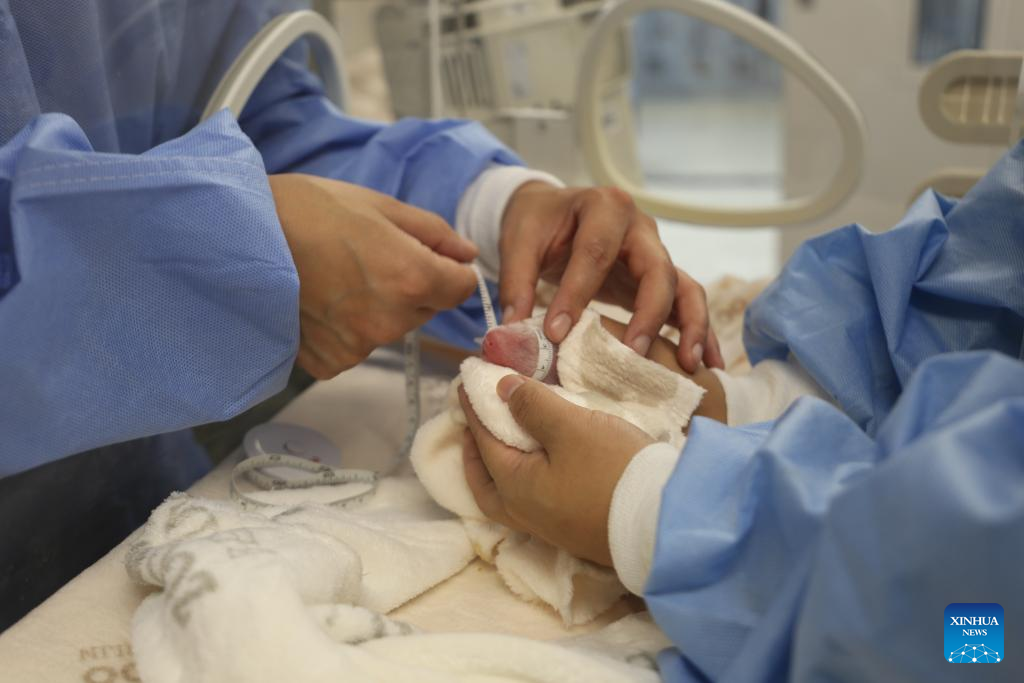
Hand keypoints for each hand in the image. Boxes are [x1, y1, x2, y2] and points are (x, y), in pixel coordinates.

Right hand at [270, 173, 477, 378]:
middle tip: (366, 257)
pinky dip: (345, 328)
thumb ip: (433, 233)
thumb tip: (466, 254)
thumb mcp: (379, 206)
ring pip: (391, 327)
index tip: (426, 255)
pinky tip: (320, 300)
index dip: (448, 269)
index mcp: (411, 278)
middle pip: (426, 309)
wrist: (236, 237)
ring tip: (337, 276)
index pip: (462, 288)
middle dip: (411, 286)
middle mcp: (390, 320)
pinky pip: (356, 346)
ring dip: (378, 308)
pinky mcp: (329, 361)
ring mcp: (358, 346)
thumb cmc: (306, 211)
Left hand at [459, 375, 653, 565]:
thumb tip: (502, 390)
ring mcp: (551, 527)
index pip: (483, 441)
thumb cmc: (613, 470)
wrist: (664, 523)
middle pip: (486, 483)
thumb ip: (533, 407)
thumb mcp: (572, 428)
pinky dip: (525, 478)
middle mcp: (525, 513)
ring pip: (509, 497)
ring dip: (500, 468)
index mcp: (514, 487)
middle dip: (475, 452)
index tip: (465, 383)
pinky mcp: (576, 530)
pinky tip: (543, 464)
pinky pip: (534, 501)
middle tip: (474, 425)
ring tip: (506, 443)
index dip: (473, 409)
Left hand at [498, 182, 723, 372]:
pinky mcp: (660, 278)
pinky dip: (700, 332)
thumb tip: (515, 330)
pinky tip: (708, 364)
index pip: (595, 252)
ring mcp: (656, 253)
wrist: (553, 211)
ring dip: (690, 326)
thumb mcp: (519, 241)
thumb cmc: (538, 224)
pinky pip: (688, 302)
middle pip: (658, 269)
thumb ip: (516, 282)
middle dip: (648, 314)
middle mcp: (640, 228)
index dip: (577, 293)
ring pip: (685, 287)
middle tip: (634, 354)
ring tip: (689, 365)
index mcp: (604, 207)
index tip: (556, 334)